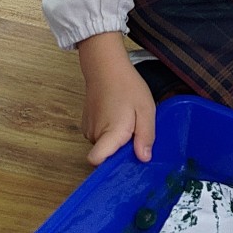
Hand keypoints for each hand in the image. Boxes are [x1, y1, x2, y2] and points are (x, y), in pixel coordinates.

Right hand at [78, 34, 155, 164]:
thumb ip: (145, 136)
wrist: (105, 67)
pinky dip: (110, 131)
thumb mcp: (146, 110)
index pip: (97, 161)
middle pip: (107, 155)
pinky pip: (101, 135)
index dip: (111, 165)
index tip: (128, 158)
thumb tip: (144, 158)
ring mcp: (88, 129)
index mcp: (110, 133)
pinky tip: (119, 115)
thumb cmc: (127, 86)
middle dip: (122, 149)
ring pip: (105, 145)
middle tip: (136, 131)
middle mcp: (95, 135)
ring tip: (128, 119)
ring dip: (117, 139)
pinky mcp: (87, 123)